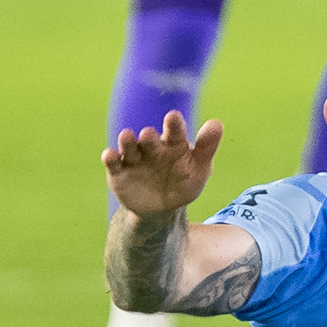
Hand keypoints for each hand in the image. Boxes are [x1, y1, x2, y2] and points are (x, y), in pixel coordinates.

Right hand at [104, 112, 222, 217]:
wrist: (161, 209)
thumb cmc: (183, 183)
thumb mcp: (199, 169)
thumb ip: (207, 148)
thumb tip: (217, 123)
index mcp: (174, 143)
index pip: (175, 130)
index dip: (174, 124)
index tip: (173, 117)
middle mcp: (152, 147)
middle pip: (149, 138)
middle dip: (148, 136)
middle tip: (148, 134)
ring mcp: (134, 158)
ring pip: (129, 146)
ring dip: (127, 141)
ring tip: (126, 136)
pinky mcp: (119, 172)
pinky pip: (113, 163)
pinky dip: (110, 158)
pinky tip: (109, 155)